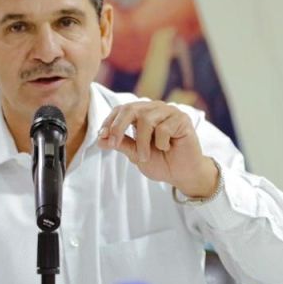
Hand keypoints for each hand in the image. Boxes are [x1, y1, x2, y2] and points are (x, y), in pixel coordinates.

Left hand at [96, 100, 217, 197]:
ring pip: (146, 119)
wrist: (182, 174)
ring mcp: (169, 111)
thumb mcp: (135, 154)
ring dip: (142, 142)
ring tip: (145, 157)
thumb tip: (100, 139)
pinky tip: (168, 148)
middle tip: (113, 144)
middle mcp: (154, 108)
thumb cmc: (160, 162)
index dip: (110, 121)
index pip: (121, 109)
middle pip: (131, 109)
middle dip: (118, 127)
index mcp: (142, 113)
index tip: (102, 137)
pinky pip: (164, 128)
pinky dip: (161, 143)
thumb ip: (120, 144)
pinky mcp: (182, 119)